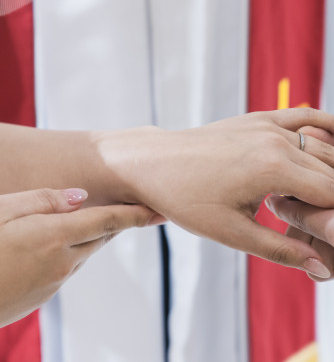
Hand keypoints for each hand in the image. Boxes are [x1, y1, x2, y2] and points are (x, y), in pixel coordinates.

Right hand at [0, 188, 157, 326]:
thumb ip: (42, 201)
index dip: (137, 214)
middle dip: (120, 221)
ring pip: (86, 252)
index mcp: (54, 237)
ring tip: (102, 218)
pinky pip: (68, 267)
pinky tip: (62, 243)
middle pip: (102, 236)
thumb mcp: (0, 212)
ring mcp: (54, 282)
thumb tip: (80, 197)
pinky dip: (74, 251)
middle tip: (142, 208)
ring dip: (95, 235)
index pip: (108, 220)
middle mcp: (62, 262)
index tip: (160, 209)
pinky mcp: (43, 295)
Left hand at [97, 108, 333, 277]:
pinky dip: (330, 123)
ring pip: (325, 143)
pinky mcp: (261, 117)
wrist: (152, 163)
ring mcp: (270, 125)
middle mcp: (278, 141)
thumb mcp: (233, 232)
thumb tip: (320, 269)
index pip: (332, 191)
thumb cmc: (186, 200)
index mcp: (274, 169)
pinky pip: (305, 116)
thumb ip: (281, 249)